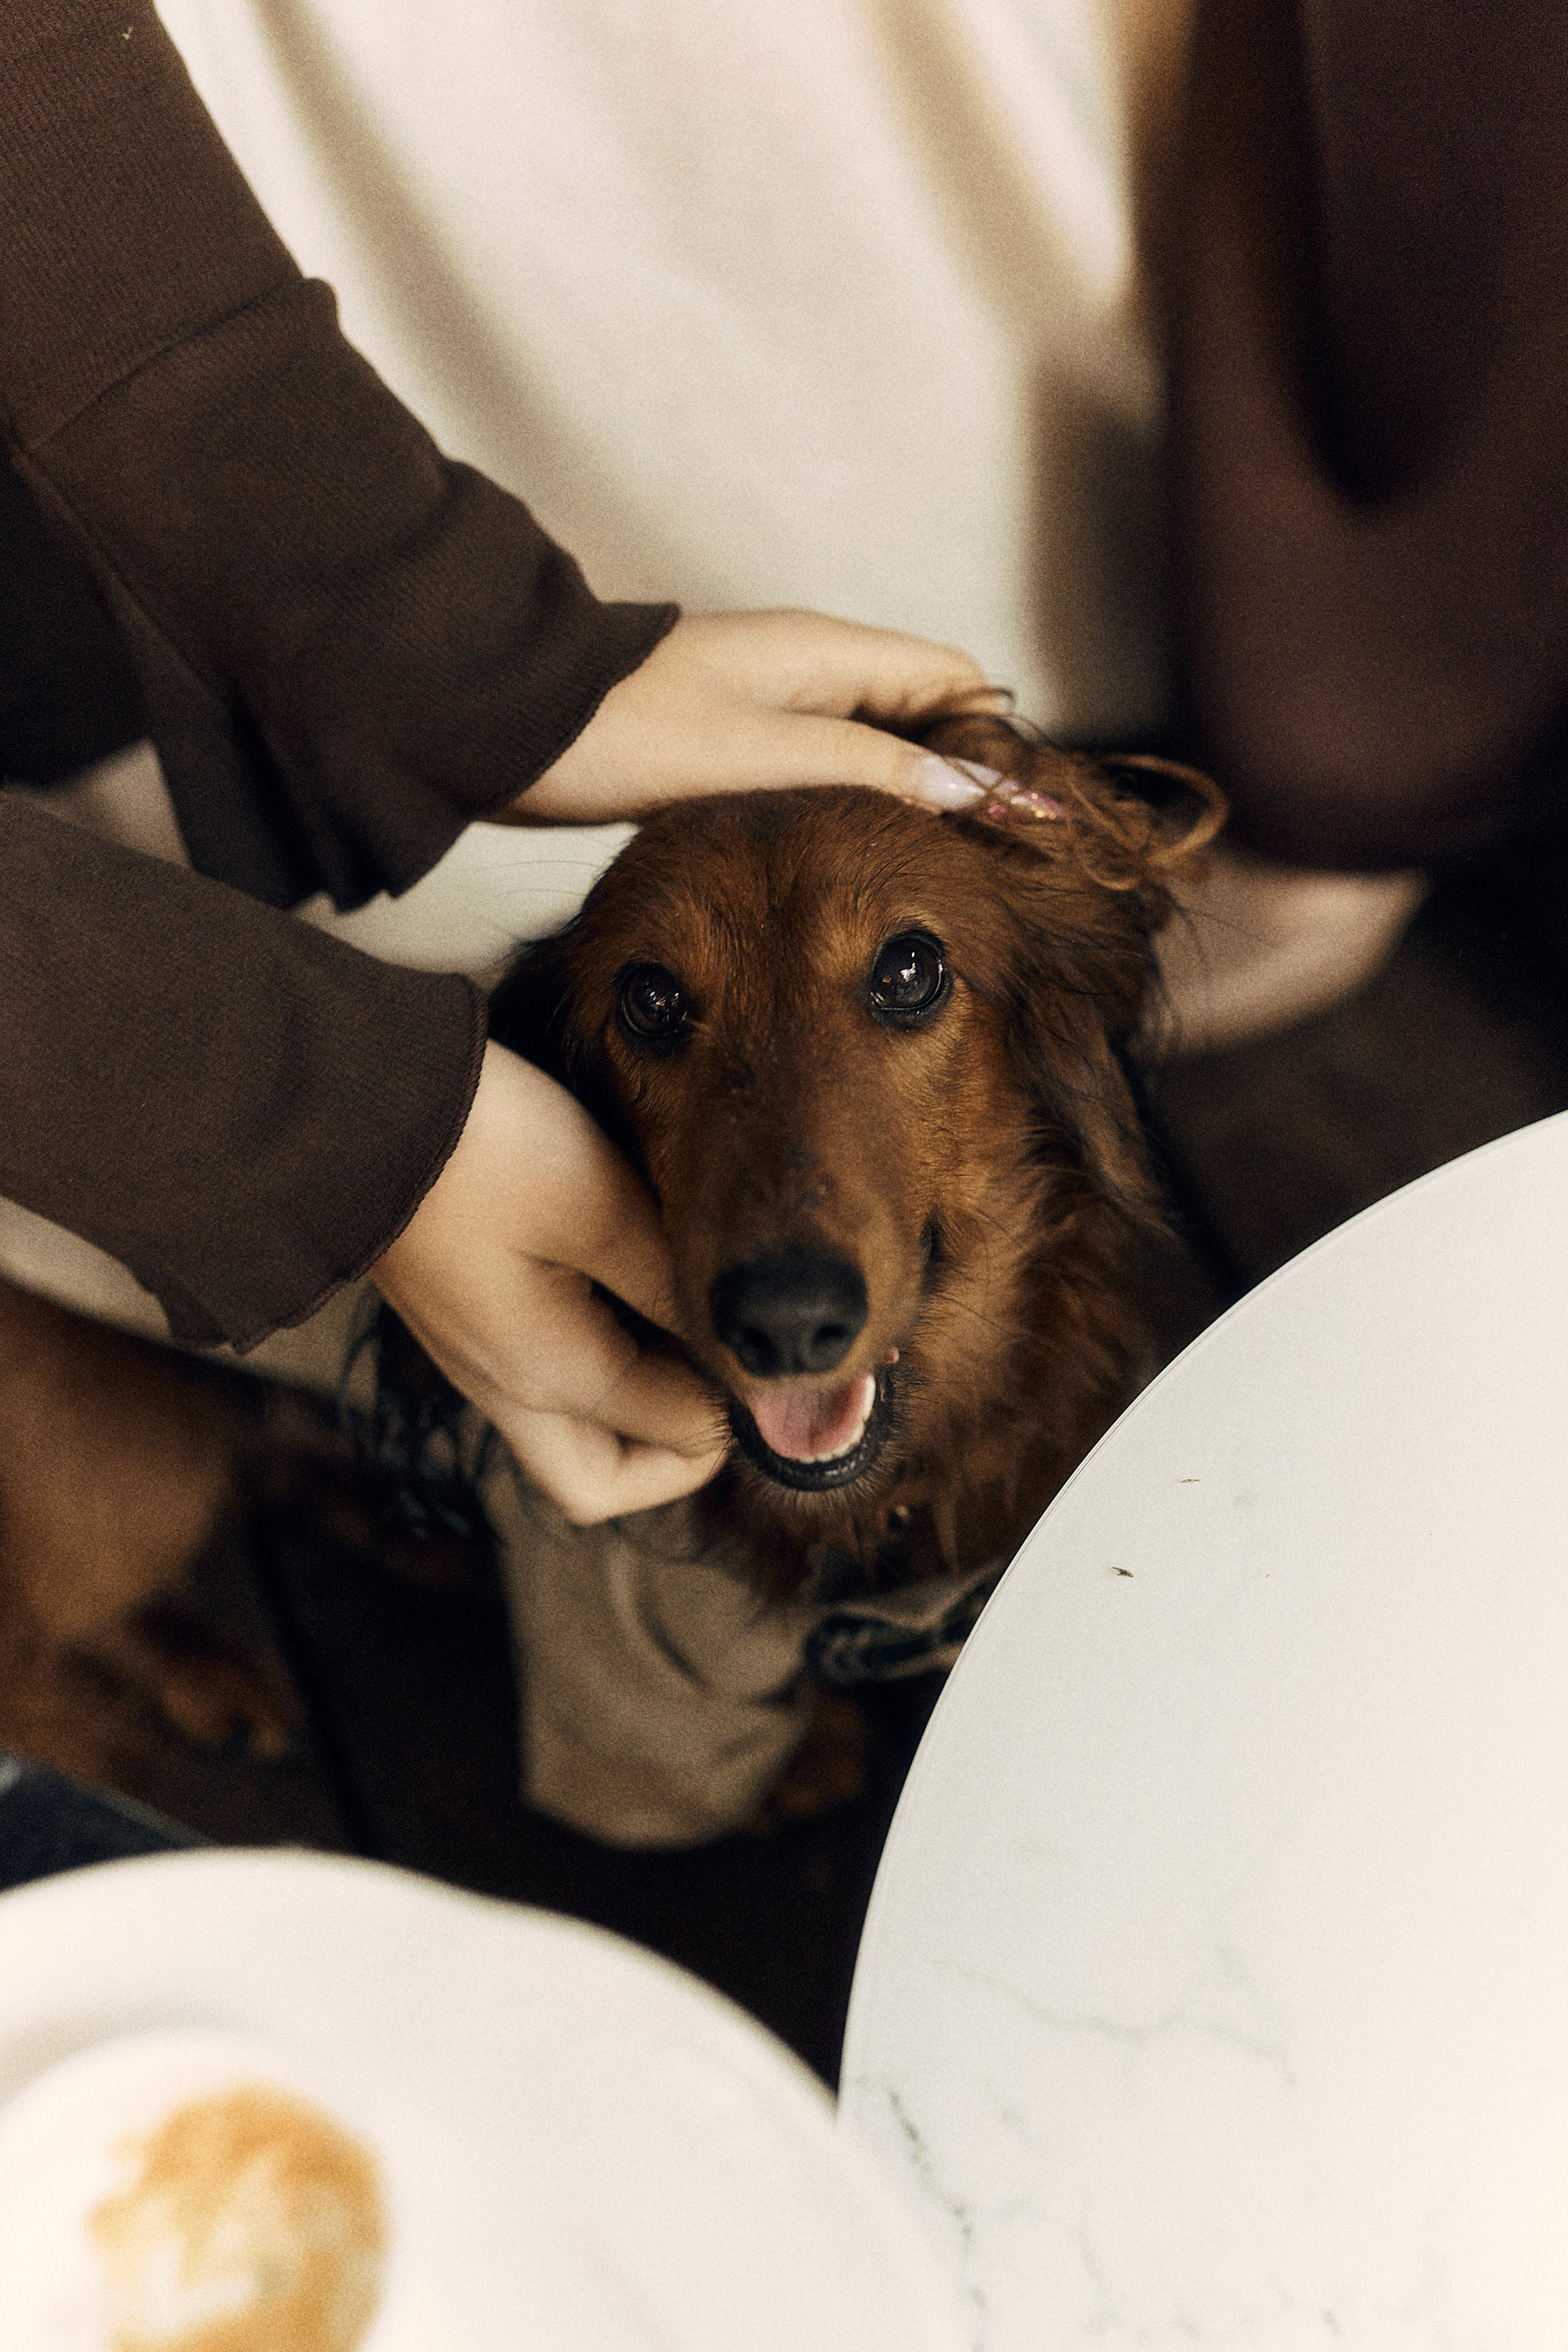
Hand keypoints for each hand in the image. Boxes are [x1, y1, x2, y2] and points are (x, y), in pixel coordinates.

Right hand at [370, 1043, 727, 1523]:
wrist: (349, 1103)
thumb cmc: (482, 1150)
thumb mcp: (603, 1209)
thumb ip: (675, 1291)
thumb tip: (745, 1358)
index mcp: (548, 1380)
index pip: (681, 1440)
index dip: (741, 1403)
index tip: (780, 1345)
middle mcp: (508, 1390)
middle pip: (605, 1478)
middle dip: (679, 1447)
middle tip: (726, 1369)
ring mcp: (479, 1357)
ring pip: (575, 1429)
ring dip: (639, 1396)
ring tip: (684, 1311)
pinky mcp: (467, 1316)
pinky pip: (545, 1371)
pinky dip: (600, 1351)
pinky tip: (626, 1278)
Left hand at [511, 609, 1009, 823]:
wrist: (513, 728)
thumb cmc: (623, 732)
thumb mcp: (759, 756)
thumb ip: (865, 769)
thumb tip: (964, 790)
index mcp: (823, 651)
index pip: (952, 676)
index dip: (993, 739)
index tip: (1020, 810)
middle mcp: (807, 668)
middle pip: (922, 710)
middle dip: (962, 771)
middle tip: (997, 853)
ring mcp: (770, 703)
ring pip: (872, 742)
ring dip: (908, 793)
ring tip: (943, 863)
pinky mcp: (735, 741)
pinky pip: (824, 766)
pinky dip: (855, 802)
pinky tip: (860, 851)